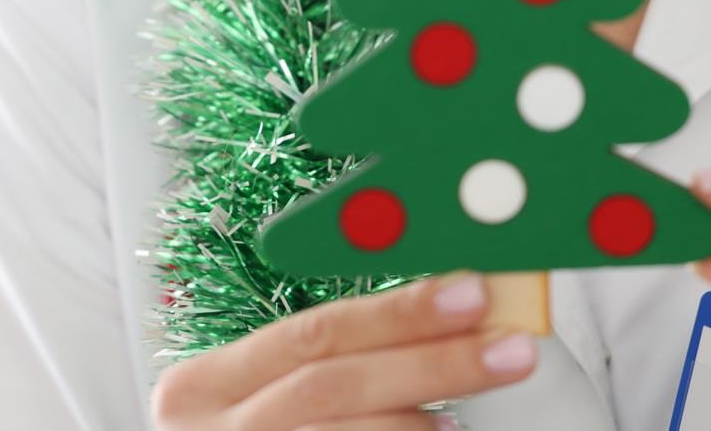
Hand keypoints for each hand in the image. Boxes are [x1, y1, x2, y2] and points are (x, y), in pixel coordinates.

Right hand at [151, 273, 539, 430]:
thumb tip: (437, 306)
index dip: (393, 312)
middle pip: (333, 386)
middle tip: (508, 348)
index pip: (311, 334)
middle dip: (428, 362)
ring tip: (474, 405)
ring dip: (421, 418)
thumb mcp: (256, 393)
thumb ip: (326, 356)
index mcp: (202, 386)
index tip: (470, 292)